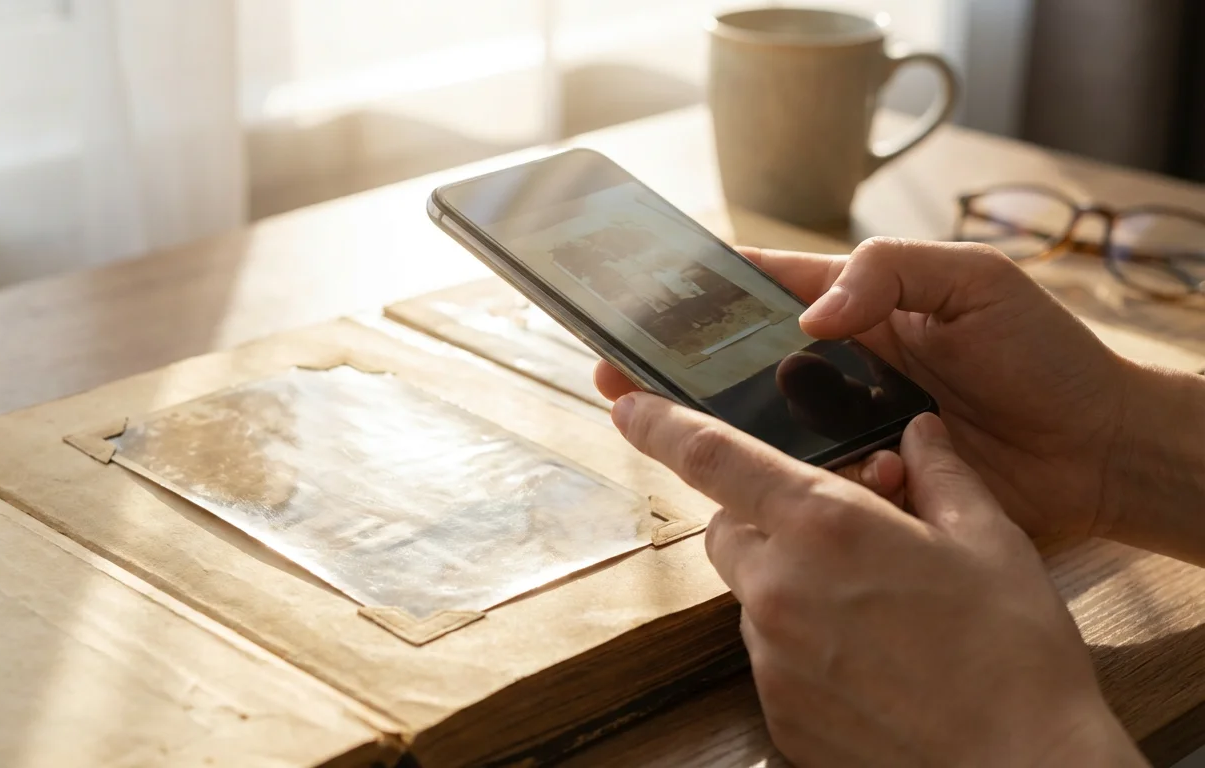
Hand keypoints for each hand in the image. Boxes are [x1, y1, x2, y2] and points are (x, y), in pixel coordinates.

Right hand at [597, 238, 1133, 541]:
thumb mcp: (974, 282)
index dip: (694, 294)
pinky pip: (806, 487)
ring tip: (670, 434)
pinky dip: (792, 488)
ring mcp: (846, 429)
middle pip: (736, 367)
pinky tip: (788, 488)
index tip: (636, 301)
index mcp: (857, 308)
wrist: (1098, 452)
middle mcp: (837, 368)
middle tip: (617, 378)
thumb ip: (891, 273)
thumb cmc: (1045, 354)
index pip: (758, 289)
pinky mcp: (863, 485)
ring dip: (722, 436)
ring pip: (761, 433)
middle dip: (673, 372)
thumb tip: (811, 316)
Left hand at [611, 393, 1144, 766]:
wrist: (1022, 767)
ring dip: (786, 581)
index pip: (711, 457)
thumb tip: (918, 431)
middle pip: (726, 528)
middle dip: (762, 516)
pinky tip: (865, 656)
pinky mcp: (777, 709)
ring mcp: (771, 656)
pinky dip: (801, 641)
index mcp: (824, 526)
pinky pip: (769, 653)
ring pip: (750, 592)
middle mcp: (779, 586)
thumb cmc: (1014, 654)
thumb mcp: (989, 540)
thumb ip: (940, 473)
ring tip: (868, 605)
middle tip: (834, 532)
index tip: (625, 403)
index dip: (659, 423)